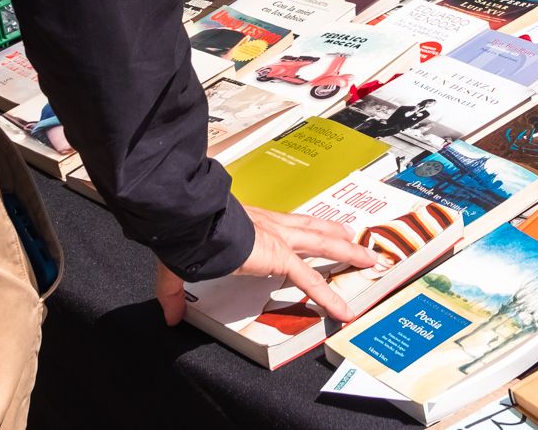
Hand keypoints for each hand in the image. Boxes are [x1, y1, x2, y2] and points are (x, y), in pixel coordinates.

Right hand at [154, 204, 389, 325]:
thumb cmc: (186, 234)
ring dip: (348, 253)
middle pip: (311, 228)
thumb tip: (169, 315)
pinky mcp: (279, 256)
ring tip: (368, 259)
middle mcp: (270, 225)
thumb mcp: (181, 265)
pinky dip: (328, 297)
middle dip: (334, 233)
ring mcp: (278, 239)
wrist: (189, 222)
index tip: (314, 227)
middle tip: (354, 237)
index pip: (285, 224)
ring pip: (322, 246)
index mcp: (251, 223)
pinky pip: (310, 281)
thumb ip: (175, 292)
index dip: (302, 226)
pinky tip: (343, 309)